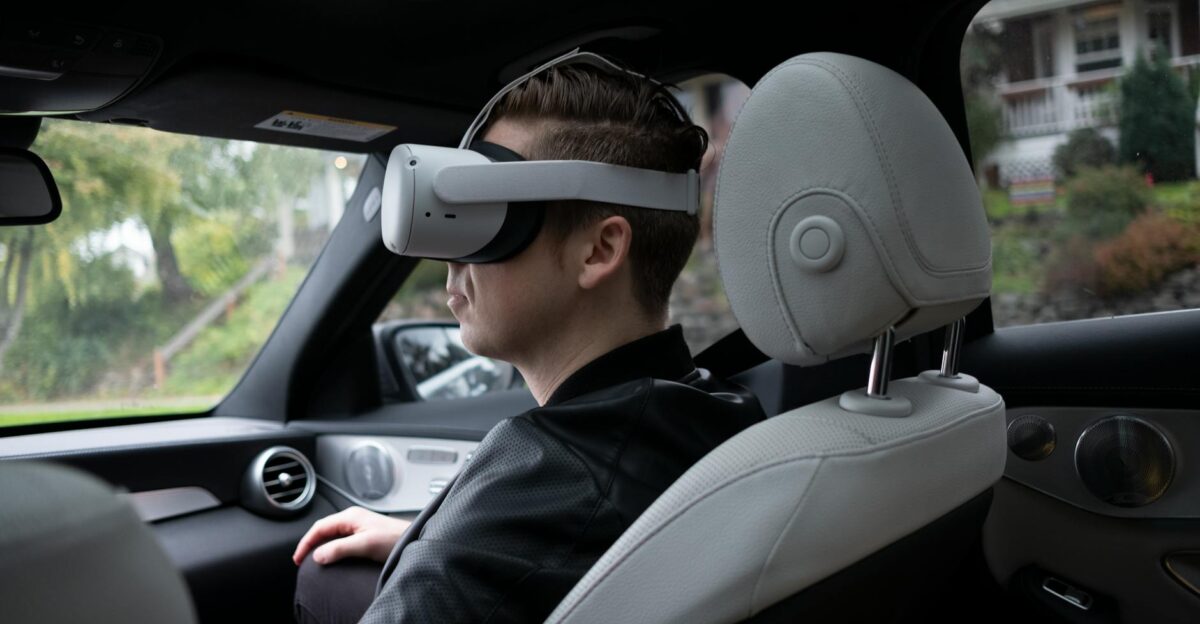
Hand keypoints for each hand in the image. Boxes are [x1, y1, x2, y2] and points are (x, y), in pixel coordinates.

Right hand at [292, 506, 411, 565]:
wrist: (413, 540)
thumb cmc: (395, 538)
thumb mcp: (365, 544)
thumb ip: (340, 548)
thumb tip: (318, 555)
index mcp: (350, 516)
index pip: (319, 527)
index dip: (306, 542)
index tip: (298, 558)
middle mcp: (353, 518)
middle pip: (323, 529)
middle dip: (310, 543)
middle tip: (301, 560)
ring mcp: (358, 525)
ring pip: (332, 534)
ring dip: (320, 545)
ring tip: (313, 559)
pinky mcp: (364, 533)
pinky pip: (341, 539)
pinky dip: (331, 547)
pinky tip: (331, 555)